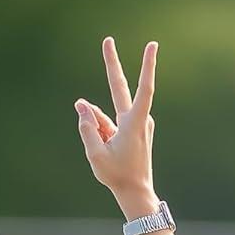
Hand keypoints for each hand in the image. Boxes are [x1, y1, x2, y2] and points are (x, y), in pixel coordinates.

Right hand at [76, 37, 158, 218]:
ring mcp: (136, 125)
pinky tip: (105, 147)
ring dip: (98, 130)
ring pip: (108, 116)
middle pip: (120, 88)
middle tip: (107, 40)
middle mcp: (138, 120)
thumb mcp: (95, 153)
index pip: (143, 89)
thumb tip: (82, 105)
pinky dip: (102, 133)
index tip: (152, 45)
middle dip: (112, 65)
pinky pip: (110, 125)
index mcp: (134, 123)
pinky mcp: (132, 131)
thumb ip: (87, 127)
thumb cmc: (118, 176)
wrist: (136, 193)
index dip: (147, 66)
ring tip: (109, 154)